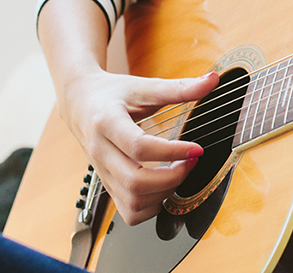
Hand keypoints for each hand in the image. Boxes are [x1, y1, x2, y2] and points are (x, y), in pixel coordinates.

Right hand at [58, 69, 217, 224]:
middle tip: (190, 161)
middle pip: (135, 181)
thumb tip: (212, 81)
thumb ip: (178, 87)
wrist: (80, 102)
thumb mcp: (143, 86)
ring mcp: (102, 173)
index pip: (139, 147)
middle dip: (172, 177)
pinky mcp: (106, 185)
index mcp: (107, 123)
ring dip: (164, 193)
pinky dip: (151, 207)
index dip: (172, 151)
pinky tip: (164, 187)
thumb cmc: (112, 93)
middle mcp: (100, 152)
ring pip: (132, 202)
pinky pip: (128, 212)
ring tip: (179, 172)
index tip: (196, 148)